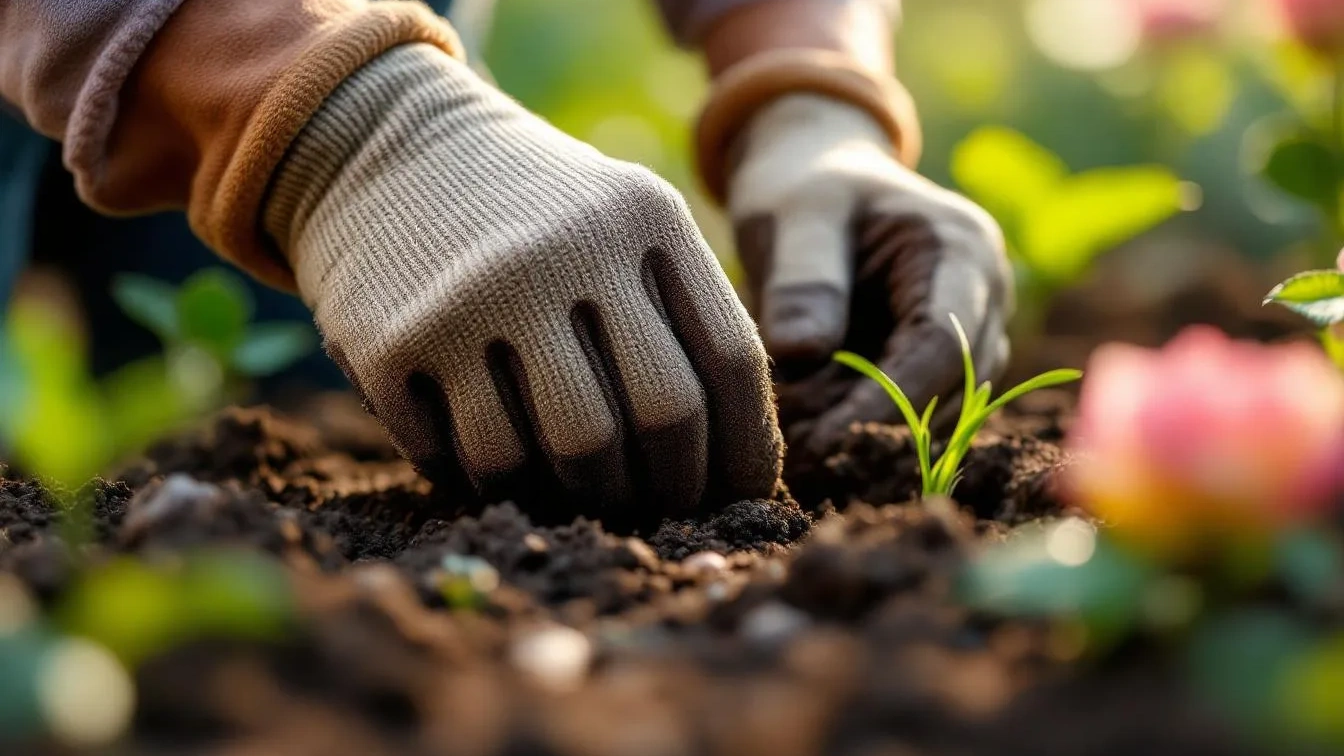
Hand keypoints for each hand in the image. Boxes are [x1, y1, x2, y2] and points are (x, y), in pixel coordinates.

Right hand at [264, 45, 781, 514]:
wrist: (386, 148)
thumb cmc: (534, 214)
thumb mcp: (621, 220)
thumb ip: (681, 315)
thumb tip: (738, 467)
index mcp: (643, 216)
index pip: (730, 358)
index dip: (745, 448)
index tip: (737, 497)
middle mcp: (563, 250)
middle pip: (658, 416)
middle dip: (671, 487)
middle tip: (658, 509)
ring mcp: (473, 296)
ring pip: (565, 455)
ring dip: (581, 497)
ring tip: (578, 493)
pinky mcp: (393, 342)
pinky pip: (467, 461)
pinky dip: (491, 485)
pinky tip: (496, 467)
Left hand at [727, 94, 1011, 452]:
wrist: (816, 177)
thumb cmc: (806, 188)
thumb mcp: (796, 217)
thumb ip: (802, 280)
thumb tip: (802, 354)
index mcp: (962, 249)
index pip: (943, 345)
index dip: (889, 400)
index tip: (826, 438)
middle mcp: (984, 295)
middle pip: (952, 388)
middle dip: (875, 422)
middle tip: (799, 441)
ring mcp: (972, 330)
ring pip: (938, 410)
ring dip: (869, 429)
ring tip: (798, 428)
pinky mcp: (942, 359)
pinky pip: (916, 408)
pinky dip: (865, 422)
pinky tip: (812, 423)